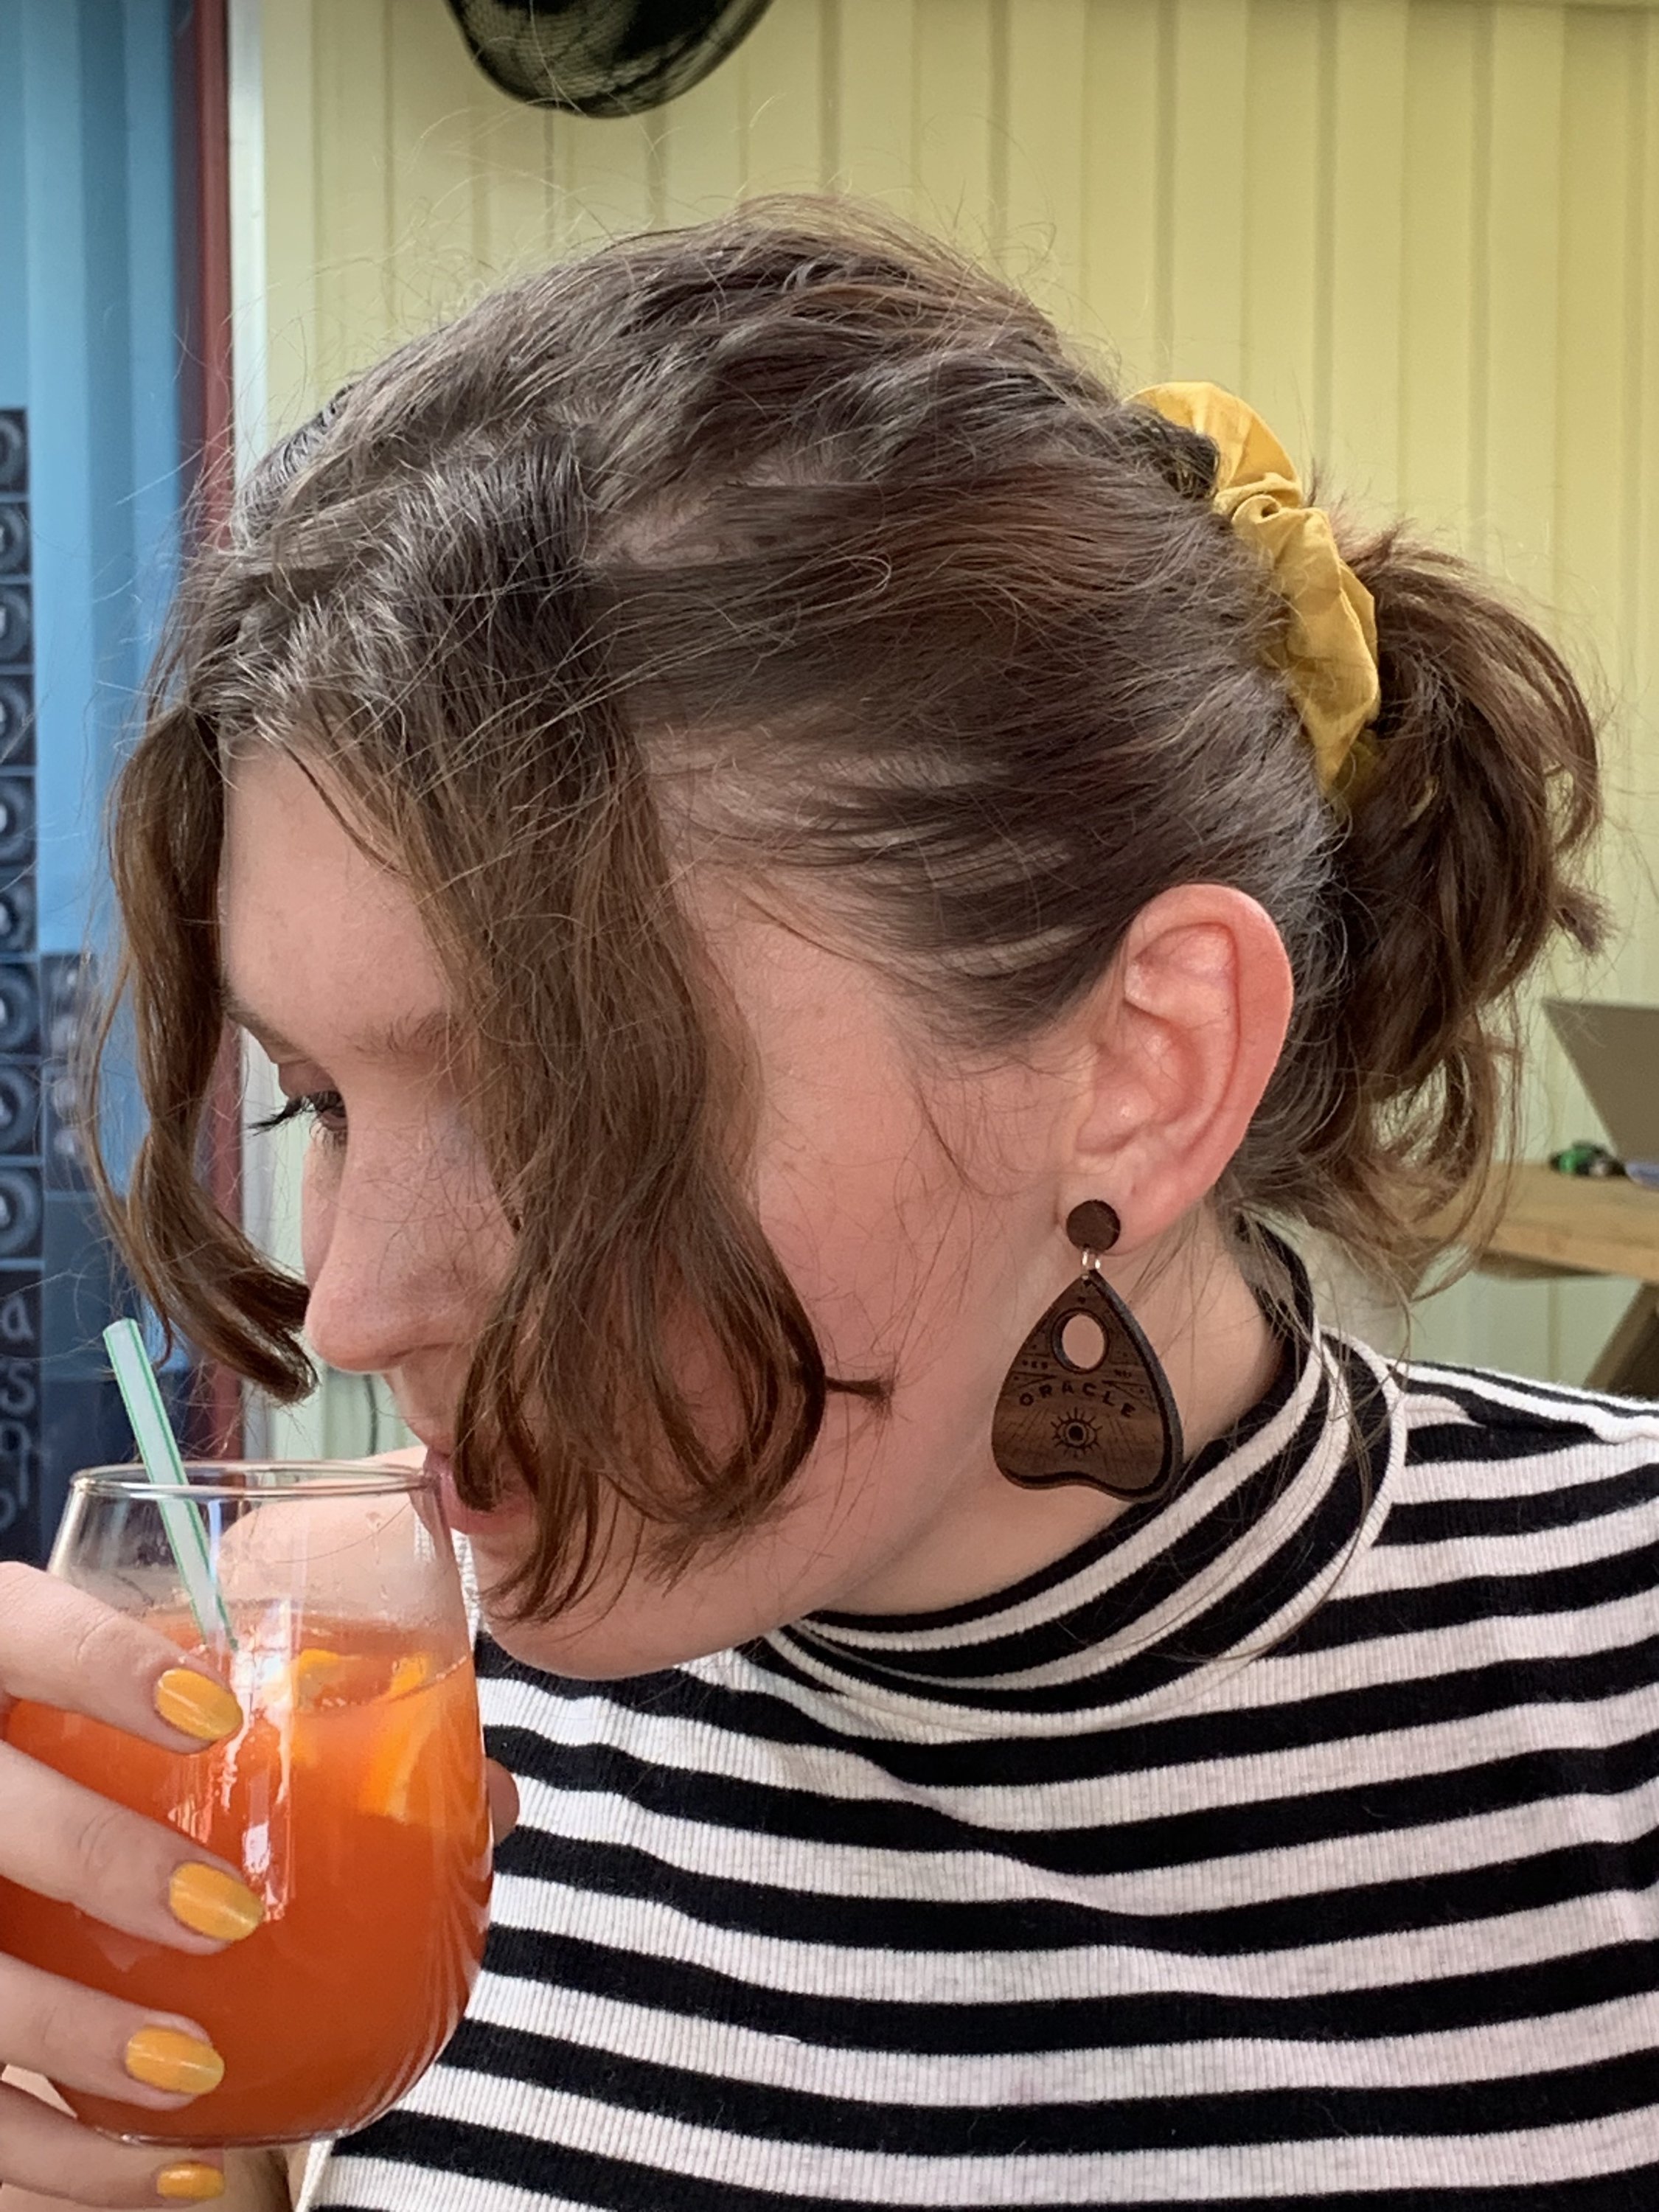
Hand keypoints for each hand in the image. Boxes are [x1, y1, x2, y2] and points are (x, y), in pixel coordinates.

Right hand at [0, 1563, 263, 2205]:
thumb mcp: (156, 1709)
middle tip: (225, 1913)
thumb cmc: (96, 1756)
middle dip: (99, 1862)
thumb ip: (290, 1727)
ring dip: (74, 2034)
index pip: (19, 1628)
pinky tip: (175, 2173)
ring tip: (191, 2065)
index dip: (100, 1663)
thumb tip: (495, 1800)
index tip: (215, 1715)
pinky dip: (64, 2163)